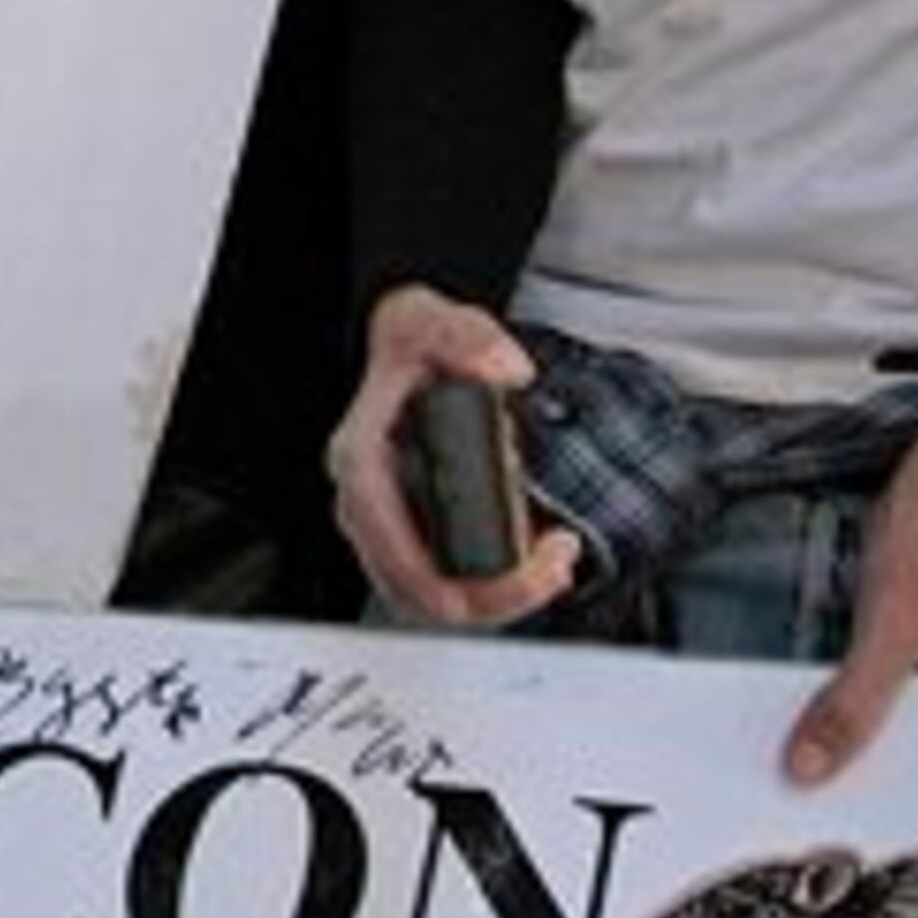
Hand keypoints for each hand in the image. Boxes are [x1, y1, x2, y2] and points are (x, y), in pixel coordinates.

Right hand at [325, 285, 577, 629]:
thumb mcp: (430, 320)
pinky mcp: (418, 535)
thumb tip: (505, 369)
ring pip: (433, 597)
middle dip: (489, 595)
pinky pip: (449, 583)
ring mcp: (392, 525)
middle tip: (552, 567)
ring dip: (498, 597)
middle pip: (413, 586)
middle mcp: (369, 502)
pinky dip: (495, 587)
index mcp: (361, 459)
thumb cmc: (411, 346)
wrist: (410, 350)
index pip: (385, 537)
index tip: (495, 581)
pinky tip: (539, 562)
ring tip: (556, 564)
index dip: (429, 574)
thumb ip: (466, 336)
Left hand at [783, 381, 917, 786]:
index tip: (808, 819)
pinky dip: (838, 699)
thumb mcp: (891, 623)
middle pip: (898, 760)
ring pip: (881, 724)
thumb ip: (855, 701)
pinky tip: (806, 708)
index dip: (867, 807)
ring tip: (785, 762)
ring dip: (836, 736)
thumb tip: (809, 767)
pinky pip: (869, 688)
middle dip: (846, 777)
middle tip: (784, 794)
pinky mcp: (908, 643)